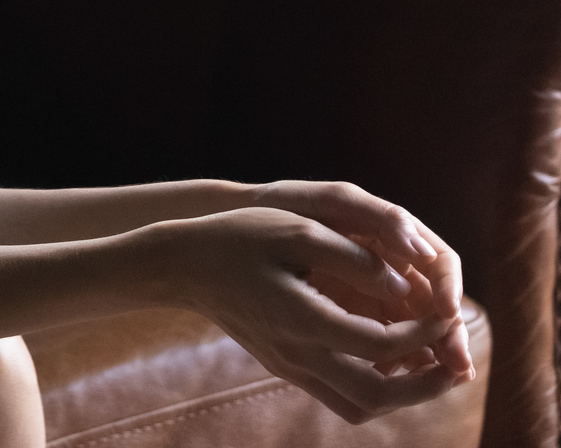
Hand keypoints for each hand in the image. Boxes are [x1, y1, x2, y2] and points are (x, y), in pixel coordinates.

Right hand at [161, 207, 465, 423]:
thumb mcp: (296, 230)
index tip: (448, 311)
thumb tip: (405, 288)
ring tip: (431, 366)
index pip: (382, 344)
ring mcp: (289, 365)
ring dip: (403, 393)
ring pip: (360, 404)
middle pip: (375, 395)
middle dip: (424, 383)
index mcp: (301, 319)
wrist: (180, 265)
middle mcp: (296, 353)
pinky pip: (342, 395)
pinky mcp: (285, 366)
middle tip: (454, 361)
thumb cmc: (236, 238)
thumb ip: (354, 258)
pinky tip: (391, 359)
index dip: (425, 333)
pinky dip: (376, 387)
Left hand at [248, 180, 471, 379]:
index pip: (441, 265)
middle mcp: (393, 266)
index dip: (450, 289)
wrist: (239, 226)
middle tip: (456, 366)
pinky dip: (393, 362)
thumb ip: (379, 217)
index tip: (447, 313)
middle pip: (436, 306)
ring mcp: (374, 294)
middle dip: (449, 336)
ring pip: (414, 331)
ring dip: (429, 356)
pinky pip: (383, 344)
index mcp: (396, 234)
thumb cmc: (288, 204)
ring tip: (433, 380)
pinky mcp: (351, 316)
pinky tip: (391, 379)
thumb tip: (421, 250)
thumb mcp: (333, 202)